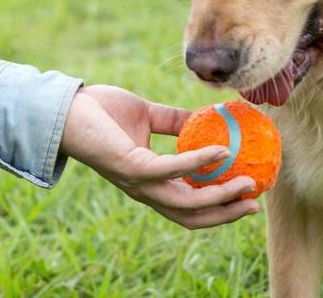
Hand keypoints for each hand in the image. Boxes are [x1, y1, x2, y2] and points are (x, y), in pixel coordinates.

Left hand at [59, 84, 258, 228]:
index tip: (247, 196)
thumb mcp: (146, 115)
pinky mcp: (132, 167)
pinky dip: (199, 162)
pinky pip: (173, 168)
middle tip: (255, 202)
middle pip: (192, 216)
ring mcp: (138, 181)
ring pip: (186, 202)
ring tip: (248, 182)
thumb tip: (205, 116)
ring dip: (220, 196)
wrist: (67, 106)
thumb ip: (174, 121)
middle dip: (226, 214)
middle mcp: (145, 189)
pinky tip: (221, 151)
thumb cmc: (100, 111)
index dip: (217, 208)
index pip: (188, 206)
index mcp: (149, 182)